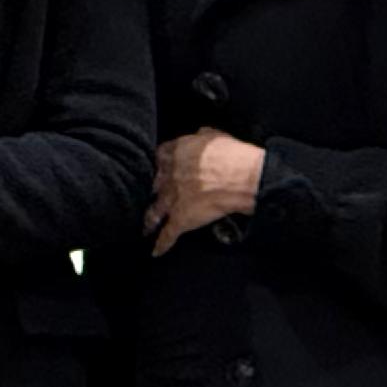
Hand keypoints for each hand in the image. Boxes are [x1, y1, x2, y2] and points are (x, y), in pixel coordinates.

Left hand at [146, 130, 263, 253]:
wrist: (243, 178)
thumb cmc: (234, 155)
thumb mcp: (216, 136)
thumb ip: (202, 136)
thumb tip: (199, 135)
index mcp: (176, 153)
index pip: (158, 157)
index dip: (158, 164)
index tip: (157, 167)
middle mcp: (169, 175)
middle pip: (151, 184)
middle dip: (149, 191)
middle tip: (144, 196)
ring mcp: (173, 199)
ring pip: (154, 211)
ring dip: (148, 219)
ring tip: (143, 226)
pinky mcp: (181, 219)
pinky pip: (168, 234)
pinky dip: (161, 244)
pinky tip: (156, 251)